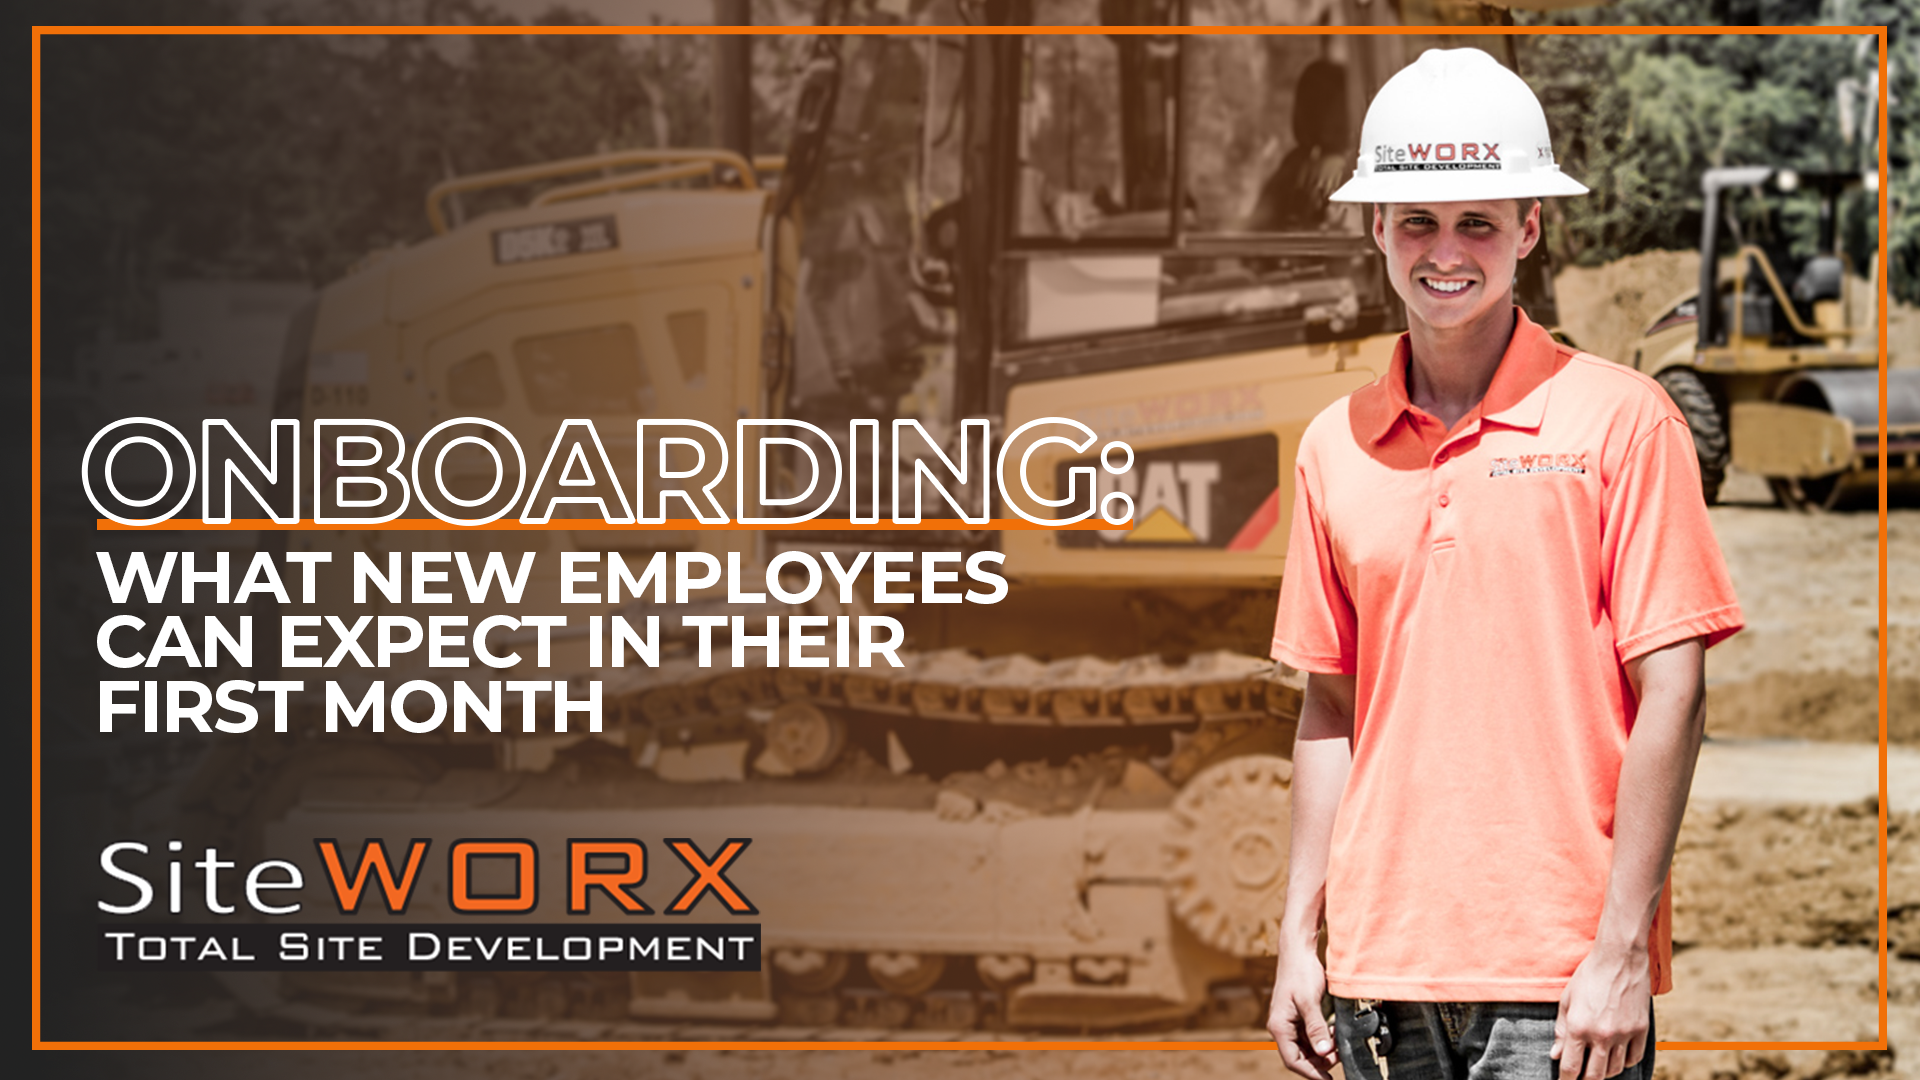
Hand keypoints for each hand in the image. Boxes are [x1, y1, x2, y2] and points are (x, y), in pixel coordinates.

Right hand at [1267, 949, 1338, 1079]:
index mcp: (1280, 1026)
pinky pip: (1310, 1035)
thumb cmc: (1300, 972)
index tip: (1328, 1079)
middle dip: (1320, 1061)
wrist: (1298, 950)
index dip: (1311, 1073)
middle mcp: (1282, 1027)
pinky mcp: (1298, 1016)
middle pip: (1300, 1057)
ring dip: (1323, 1049)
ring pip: (1306, 1047)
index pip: (1293, 1060)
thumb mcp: (1309, 1001)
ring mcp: (1290, 1022)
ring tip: (1339, 1043)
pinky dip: (1323, 1038)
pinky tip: (1334, 1032)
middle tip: (1339, 1056)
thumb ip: (1316, 1028)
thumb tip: (1324, 1053)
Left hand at [1553, 940, 1650, 1079]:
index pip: (1571, 1067)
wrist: (1619, 958)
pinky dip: (1624, 1063)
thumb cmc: (1589, 977)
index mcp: (1579, 1028)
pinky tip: (1617, 1058)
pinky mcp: (1641, 1030)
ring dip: (1605, 1073)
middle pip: (1595, 1076)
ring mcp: (1624, 1034)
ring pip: (1615, 1070)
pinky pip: (1634, 1058)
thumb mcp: (1567, 1001)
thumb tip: (1556, 1056)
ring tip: (1597, 1067)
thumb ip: (1561, 1031)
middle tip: (1581, 1077)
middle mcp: (1602, 1035)